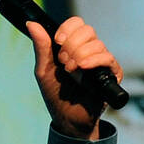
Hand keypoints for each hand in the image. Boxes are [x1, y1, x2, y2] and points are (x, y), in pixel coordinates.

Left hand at [26, 17, 122, 140]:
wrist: (67, 119)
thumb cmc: (56, 95)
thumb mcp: (44, 70)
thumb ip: (41, 47)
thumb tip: (32, 24)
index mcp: (73, 46)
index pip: (77, 23)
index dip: (67, 29)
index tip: (57, 42)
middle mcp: (89, 51)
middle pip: (88, 30)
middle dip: (71, 45)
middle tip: (63, 63)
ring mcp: (101, 61)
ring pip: (97, 44)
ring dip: (79, 56)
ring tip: (70, 72)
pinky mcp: (112, 73)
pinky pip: (107, 58)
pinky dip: (94, 60)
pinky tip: (82, 68)